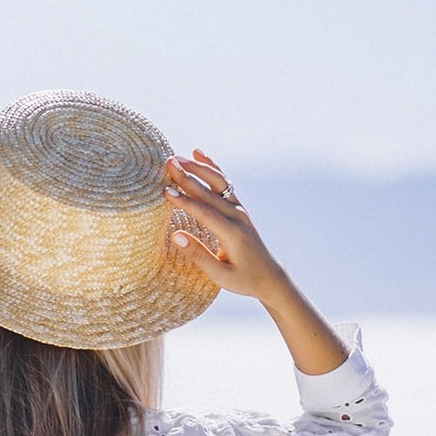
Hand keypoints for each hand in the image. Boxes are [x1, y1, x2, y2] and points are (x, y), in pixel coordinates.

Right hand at [163, 150, 346, 375]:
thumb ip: (198, 255)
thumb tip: (176, 236)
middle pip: (209, 192)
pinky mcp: (239, 208)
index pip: (204, 212)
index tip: (165, 191)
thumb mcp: (220, 276)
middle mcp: (237, 217)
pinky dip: (212, 168)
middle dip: (187, 177)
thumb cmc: (243, 280)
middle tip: (167, 163)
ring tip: (178, 157)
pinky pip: (224, 183)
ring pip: (217, 183)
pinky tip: (199, 155)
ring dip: (198, 168)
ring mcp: (240, 210)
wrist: (270, 277)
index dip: (184, 201)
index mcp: (232, 233)